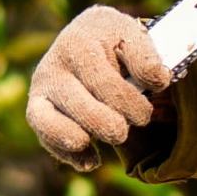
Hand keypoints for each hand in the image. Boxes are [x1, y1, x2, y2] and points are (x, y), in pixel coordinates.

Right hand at [26, 7, 171, 171]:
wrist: (89, 40)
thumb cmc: (114, 42)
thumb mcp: (132, 35)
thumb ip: (146, 56)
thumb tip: (158, 81)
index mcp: (76, 44)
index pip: (103, 82)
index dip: (129, 103)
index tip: (145, 111)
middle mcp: (52, 67)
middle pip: (78, 105)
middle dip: (108, 124)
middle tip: (124, 128)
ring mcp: (41, 91)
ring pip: (47, 121)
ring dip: (79, 139)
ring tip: (104, 140)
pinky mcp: (38, 113)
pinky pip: (46, 137)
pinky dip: (69, 154)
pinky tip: (92, 161)